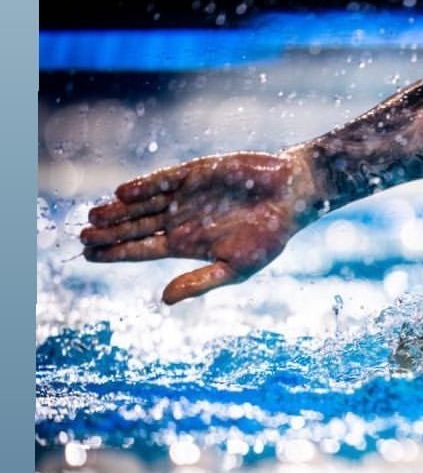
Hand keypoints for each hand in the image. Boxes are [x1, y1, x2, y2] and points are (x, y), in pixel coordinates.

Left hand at [81, 148, 318, 303]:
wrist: (291, 196)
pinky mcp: (194, 173)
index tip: (90, 257)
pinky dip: (144, 187)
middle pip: (135, 228)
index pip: (142, 250)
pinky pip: (163, 180)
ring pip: (142, 205)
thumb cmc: (269, 236)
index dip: (116, 253)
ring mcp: (185, 196)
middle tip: (81, 238)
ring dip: (118, 211)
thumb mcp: (235, 268)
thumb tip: (164, 299)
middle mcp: (180, 219)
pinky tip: (123, 193)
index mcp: (186, 245)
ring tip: (92, 218)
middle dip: (108, 234)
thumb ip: (200, 282)